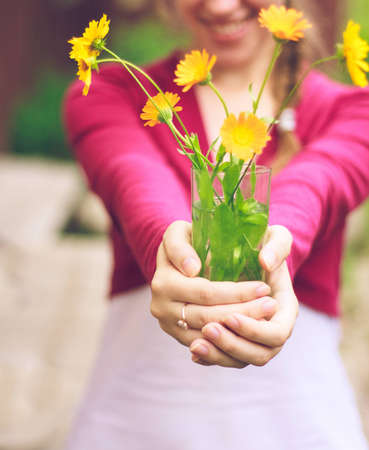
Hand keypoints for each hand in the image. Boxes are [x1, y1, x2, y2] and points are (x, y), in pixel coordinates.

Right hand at [150, 221, 277, 348]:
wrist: (176, 259)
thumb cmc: (185, 239)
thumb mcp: (179, 231)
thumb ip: (181, 246)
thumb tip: (193, 269)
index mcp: (163, 282)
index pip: (206, 293)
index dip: (237, 293)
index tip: (263, 286)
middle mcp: (161, 307)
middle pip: (209, 316)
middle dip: (245, 311)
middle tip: (271, 304)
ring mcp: (169, 325)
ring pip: (210, 334)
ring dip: (241, 327)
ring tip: (267, 315)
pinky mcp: (179, 336)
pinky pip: (208, 344)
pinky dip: (231, 337)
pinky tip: (252, 327)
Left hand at [190, 226, 298, 367]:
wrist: (251, 253)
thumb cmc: (263, 243)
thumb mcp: (274, 236)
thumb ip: (277, 246)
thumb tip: (265, 262)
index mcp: (286, 307)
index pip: (276, 333)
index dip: (253, 329)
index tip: (230, 315)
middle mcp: (274, 327)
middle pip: (259, 354)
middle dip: (232, 344)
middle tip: (208, 328)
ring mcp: (255, 337)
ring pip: (240, 360)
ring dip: (218, 354)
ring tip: (197, 343)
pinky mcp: (237, 339)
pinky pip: (226, 358)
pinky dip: (211, 357)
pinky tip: (194, 348)